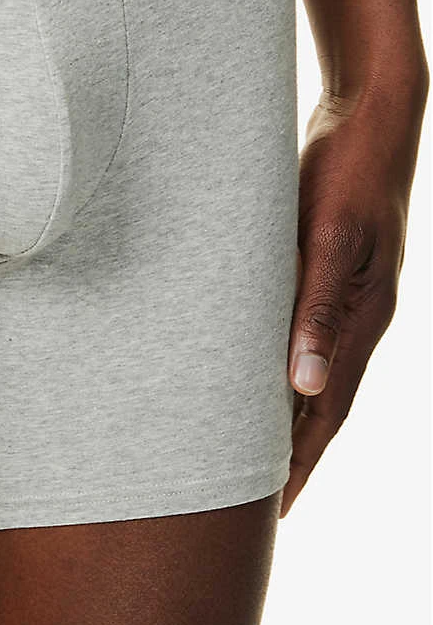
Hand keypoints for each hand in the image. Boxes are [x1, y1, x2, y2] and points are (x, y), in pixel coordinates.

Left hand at [283, 76, 426, 516]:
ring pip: (312, 375)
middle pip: (321, 404)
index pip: (324, 410)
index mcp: (361, 319)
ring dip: (287, 420)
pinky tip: (263, 378)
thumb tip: (304, 387)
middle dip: (292, 456)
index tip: (271, 509)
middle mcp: (357, 318)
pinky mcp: (327, 272)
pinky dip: (283, 371)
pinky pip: (305, 338)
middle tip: (256, 507)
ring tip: (256, 458)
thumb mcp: (332, 238)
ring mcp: (347, 297)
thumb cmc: (347, 171)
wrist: (368, 115)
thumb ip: (318, 309)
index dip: (297, 459)